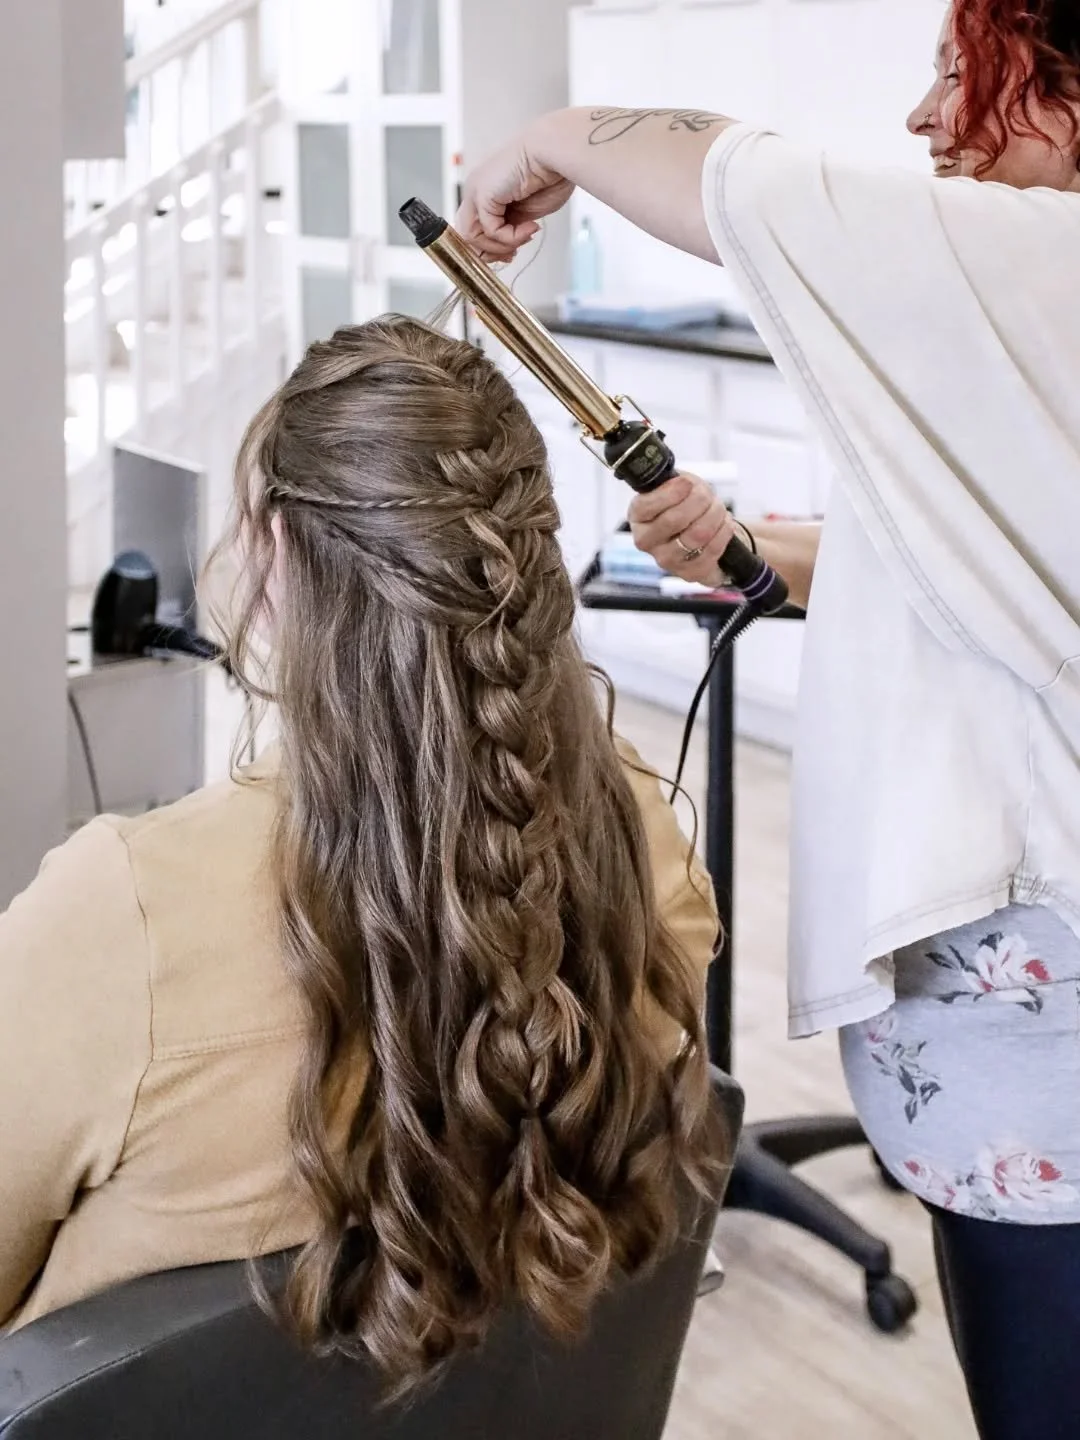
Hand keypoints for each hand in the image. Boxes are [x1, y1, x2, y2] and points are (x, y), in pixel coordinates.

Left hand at [456, 123, 574, 261]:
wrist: (555, 152)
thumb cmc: (549, 174)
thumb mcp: (526, 212)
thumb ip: (511, 228)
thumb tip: (505, 249)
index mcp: (487, 192)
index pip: (475, 230)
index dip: (492, 248)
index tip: (512, 253)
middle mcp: (477, 190)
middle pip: (468, 236)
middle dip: (492, 251)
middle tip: (515, 252)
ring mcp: (476, 191)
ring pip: (472, 236)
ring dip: (500, 246)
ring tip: (523, 237)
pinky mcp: (481, 193)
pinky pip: (490, 230)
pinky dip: (510, 237)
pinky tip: (528, 227)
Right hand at [628, 473, 736, 586]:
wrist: (703, 530)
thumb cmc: (686, 504)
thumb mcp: (676, 485)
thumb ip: (674, 482)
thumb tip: (684, 484)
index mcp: (638, 517)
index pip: (646, 506)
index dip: (671, 493)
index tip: (687, 483)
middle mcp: (647, 542)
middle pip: (674, 519)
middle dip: (699, 500)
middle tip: (707, 494)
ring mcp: (667, 561)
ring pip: (697, 534)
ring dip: (714, 514)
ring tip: (717, 507)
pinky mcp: (690, 573)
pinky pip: (712, 549)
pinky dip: (723, 531)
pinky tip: (723, 523)